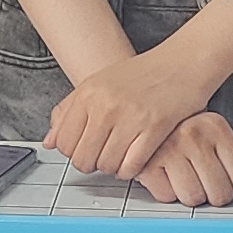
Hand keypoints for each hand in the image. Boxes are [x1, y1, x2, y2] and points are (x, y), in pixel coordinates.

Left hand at [43, 38, 224, 182]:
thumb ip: (69, 111)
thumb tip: (49, 142)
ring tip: (122, 156)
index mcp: (88, 93)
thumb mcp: (98, 83)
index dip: (74, 152)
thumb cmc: (142, 74)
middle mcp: (105, 105)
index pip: (64, 143)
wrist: (182, 62)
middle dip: (93, 164)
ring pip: (106, 165)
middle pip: (83, 158)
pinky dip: (131, 170)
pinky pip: (132, 166)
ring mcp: (129, 117)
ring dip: (113, 168)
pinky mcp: (154, 128)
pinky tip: (136, 160)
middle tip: (105, 156)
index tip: (86, 149)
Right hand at [135, 112, 232, 208]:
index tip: (224, 174)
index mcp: (216, 128)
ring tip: (182, 175)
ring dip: (189, 193)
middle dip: (213, 192)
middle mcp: (193, 136)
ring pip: (194, 199)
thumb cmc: (184, 131)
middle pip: (220, 195)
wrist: (143, 115)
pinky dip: (166, 191)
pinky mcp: (146, 164)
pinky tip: (165, 175)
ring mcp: (168, 150)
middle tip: (201, 176)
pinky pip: (166, 197)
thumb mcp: (218, 141)